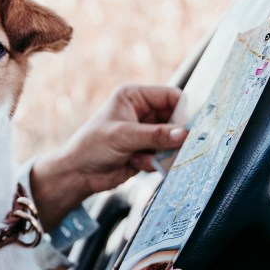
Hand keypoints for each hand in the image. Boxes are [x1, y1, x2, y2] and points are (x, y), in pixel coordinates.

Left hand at [30, 84, 186, 227]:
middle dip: (174, 135)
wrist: (79, 174)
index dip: (183, 110)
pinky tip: (136, 163)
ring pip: (172, 139)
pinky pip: (165, 154)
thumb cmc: (92, 147)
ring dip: (163, 151)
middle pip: (175, 119)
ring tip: (143, 157)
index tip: (191, 127)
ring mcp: (146, 131)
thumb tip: (184, 133)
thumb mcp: (123, 136)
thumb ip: (155, 135)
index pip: (170, 96)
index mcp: (134, 96)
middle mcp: (143, 111)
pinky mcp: (148, 150)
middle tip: (174, 147)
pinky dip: (156, 161)